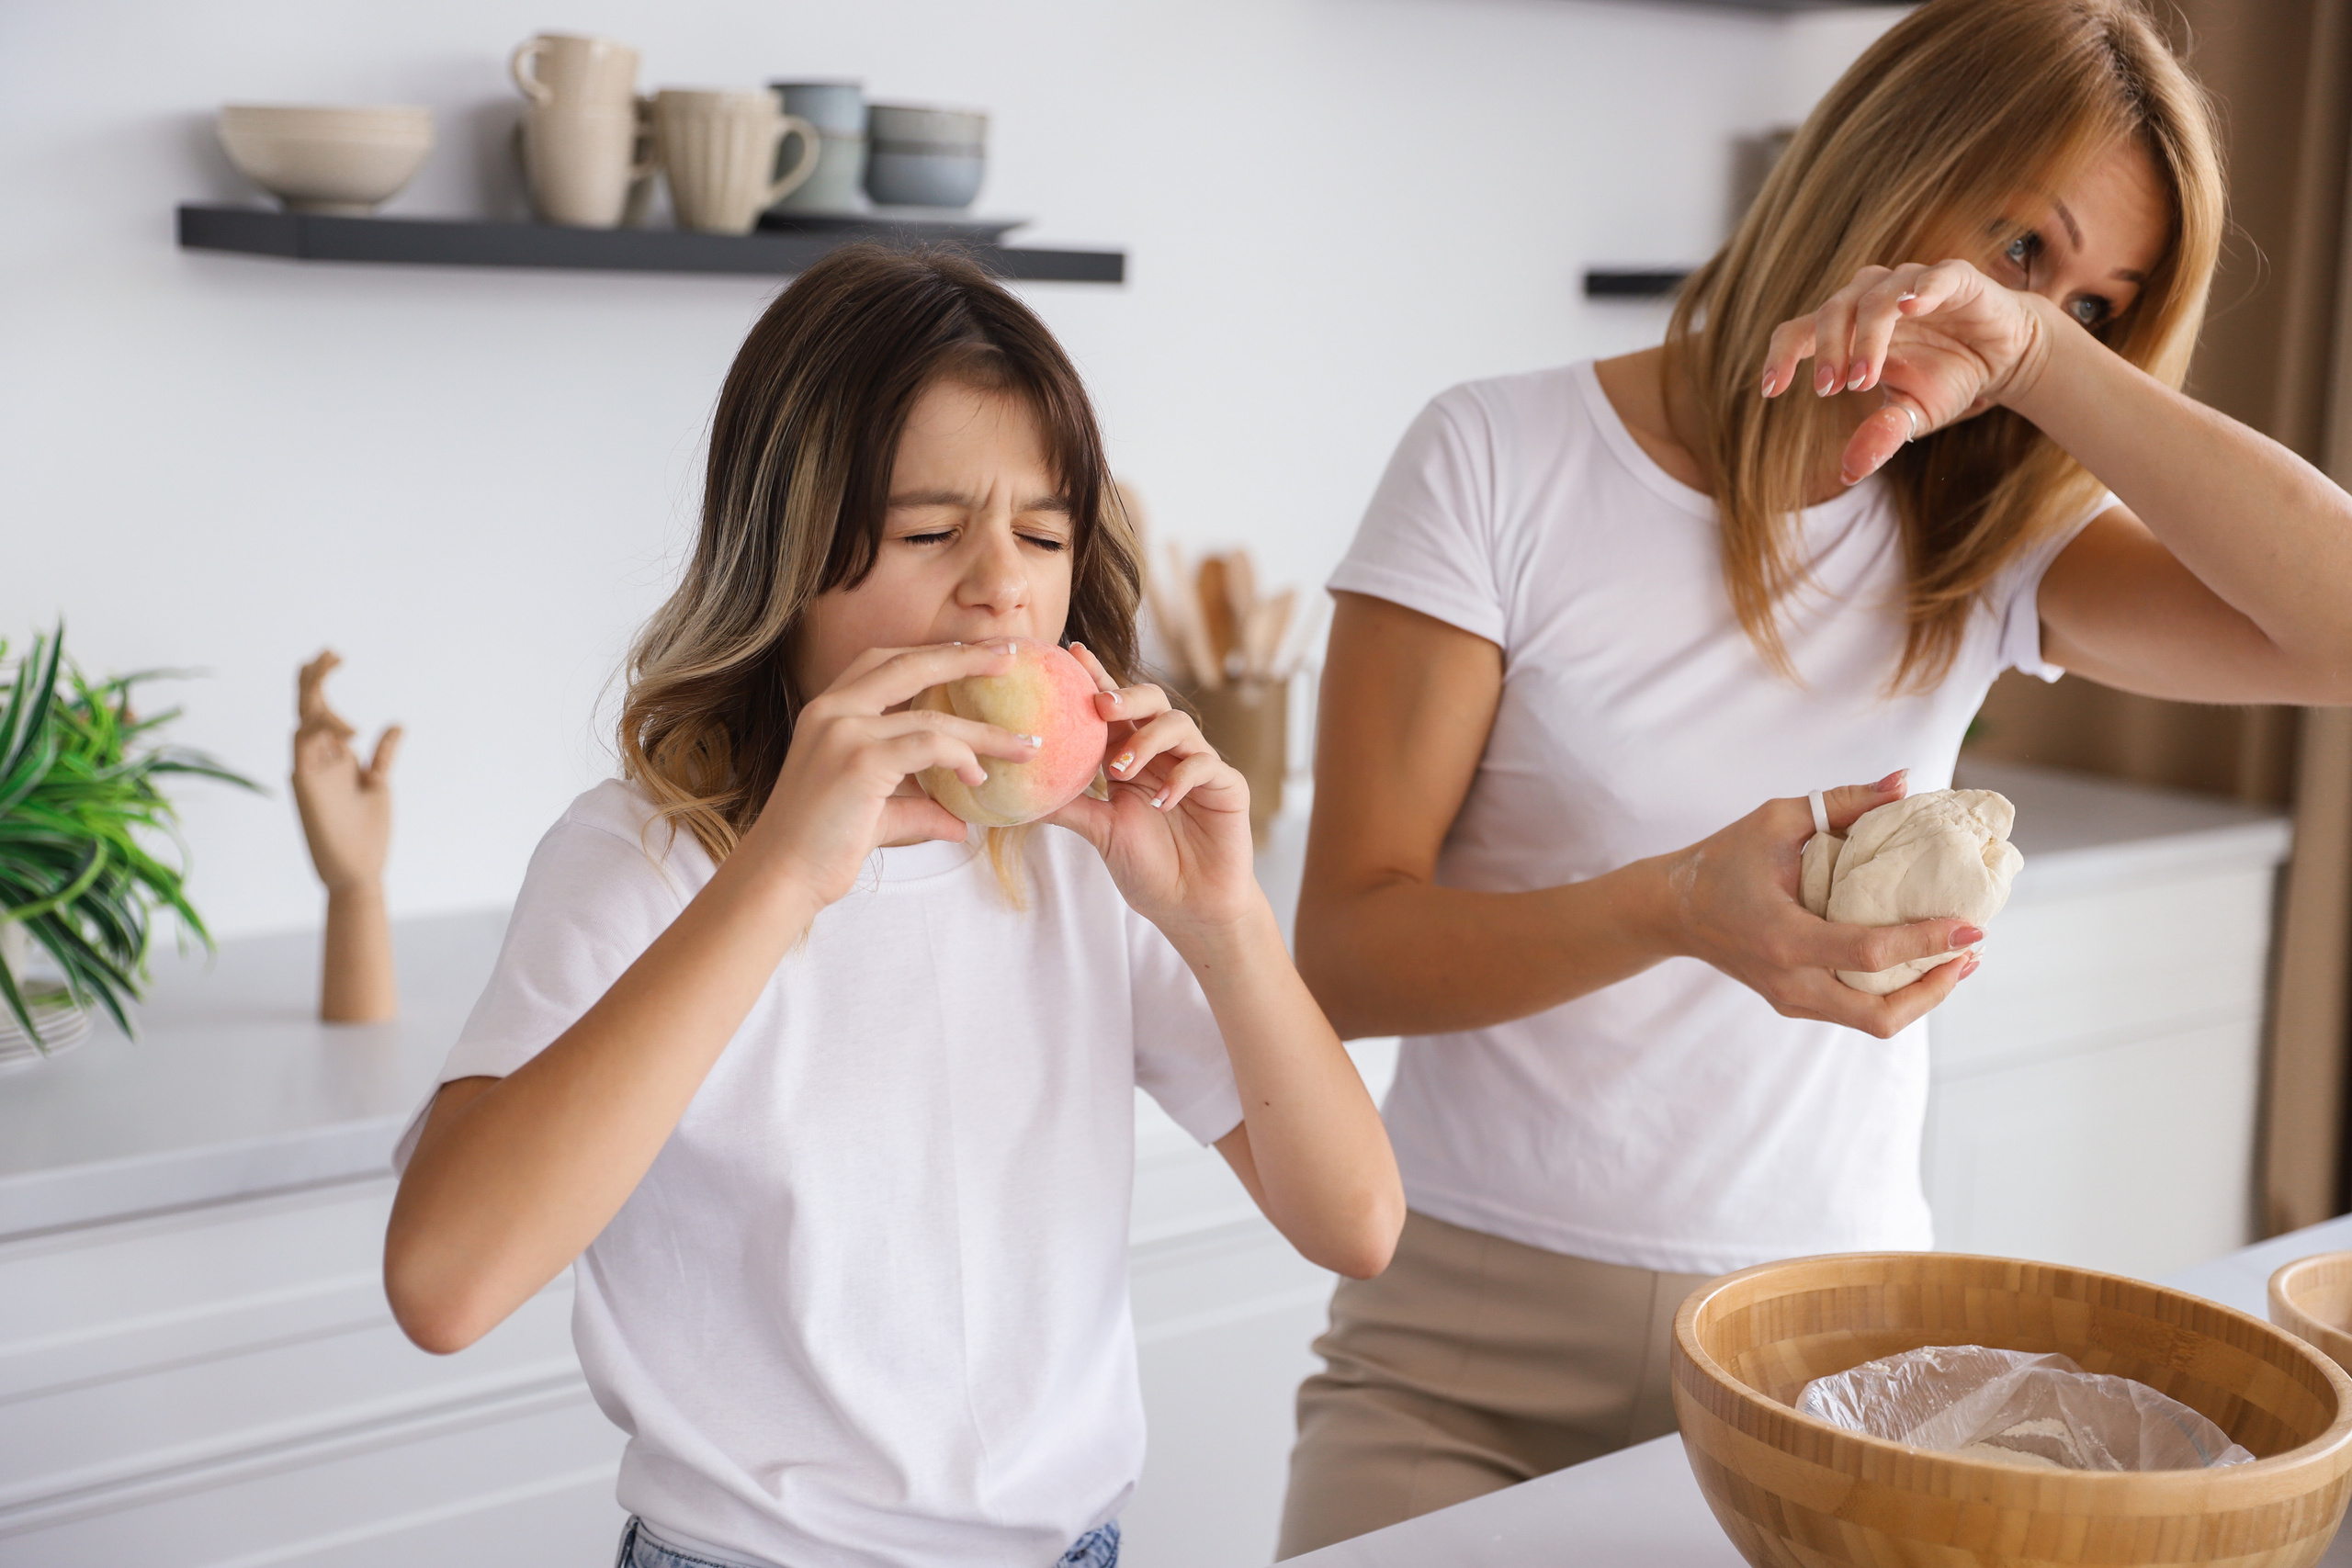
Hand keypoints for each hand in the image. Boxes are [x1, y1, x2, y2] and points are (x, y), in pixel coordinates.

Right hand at [292, 650, 400, 892]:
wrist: (358, 872)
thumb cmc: (366, 832)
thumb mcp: (378, 783)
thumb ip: (382, 755)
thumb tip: (397, 724)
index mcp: (333, 757)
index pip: (321, 710)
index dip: (322, 681)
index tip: (335, 655)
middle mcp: (317, 760)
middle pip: (308, 709)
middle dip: (315, 678)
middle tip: (329, 651)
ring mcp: (310, 772)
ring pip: (304, 722)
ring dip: (315, 693)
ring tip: (327, 665)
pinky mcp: (308, 788)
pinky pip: (304, 749)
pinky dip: (319, 731)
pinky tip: (348, 725)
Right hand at [749, 642, 1036, 907]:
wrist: (781, 876)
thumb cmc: (821, 847)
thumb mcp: (876, 815)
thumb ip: (917, 808)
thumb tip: (961, 823)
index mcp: (829, 710)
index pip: (886, 662)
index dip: (932, 653)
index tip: (975, 652)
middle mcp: (833, 710)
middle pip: (910, 664)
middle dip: (966, 658)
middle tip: (1011, 657)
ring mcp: (845, 732)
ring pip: (932, 716)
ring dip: (986, 732)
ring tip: (1025, 746)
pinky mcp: (861, 761)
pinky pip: (929, 745)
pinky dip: (962, 757)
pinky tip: (979, 777)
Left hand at [1044, 644, 1259, 939]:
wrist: (1190, 908)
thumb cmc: (1147, 868)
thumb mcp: (1099, 832)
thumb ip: (1068, 806)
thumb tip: (1018, 791)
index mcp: (1134, 757)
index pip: (1116, 710)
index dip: (1097, 678)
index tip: (1071, 654)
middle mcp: (1166, 754)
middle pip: (1151, 702)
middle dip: (1126, 697)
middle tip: (1100, 708)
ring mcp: (1198, 767)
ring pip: (1178, 726)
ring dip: (1147, 741)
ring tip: (1121, 771)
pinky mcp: (1227, 786)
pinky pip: (1206, 765)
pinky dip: (1181, 778)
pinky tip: (1161, 802)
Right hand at [1661, 770, 1982, 1037]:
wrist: (1672, 910)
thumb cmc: (1723, 859)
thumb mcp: (1777, 819)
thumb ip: (1843, 802)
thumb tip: (1904, 783)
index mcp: (1785, 938)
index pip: (1870, 952)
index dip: (1928, 941)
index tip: (1971, 927)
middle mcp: (1790, 981)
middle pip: (1880, 1016)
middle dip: (1936, 991)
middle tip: (1969, 953)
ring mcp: (1790, 1000)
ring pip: (1872, 1022)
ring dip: (1920, 997)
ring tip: (1954, 960)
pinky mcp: (1793, 1003)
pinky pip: (1855, 1011)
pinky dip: (1893, 994)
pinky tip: (1914, 961)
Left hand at [1760, 259, 2055, 485]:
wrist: (2003, 356)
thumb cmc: (1946, 377)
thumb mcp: (1912, 413)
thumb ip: (1881, 434)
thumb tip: (1850, 473)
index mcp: (1848, 328)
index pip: (1799, 332)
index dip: (1780, 356)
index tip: (1771, 390)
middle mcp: (1871, 297)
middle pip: (1832, 311)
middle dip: (1828, 352)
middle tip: (1831, 391)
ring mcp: (1910, 283)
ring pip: (1874, 298)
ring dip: (1866, 337)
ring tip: (1865, 379)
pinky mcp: (1954, 278)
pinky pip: (1933, 277)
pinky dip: (1920, 291)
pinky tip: (1910, 309)